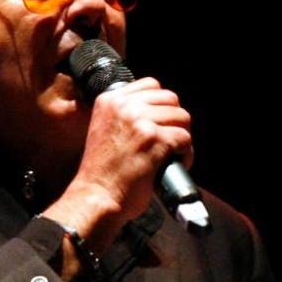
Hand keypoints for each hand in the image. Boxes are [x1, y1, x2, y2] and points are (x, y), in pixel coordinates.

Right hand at [42, 77, 191, 253]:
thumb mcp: (103, 130)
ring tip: (173, 154)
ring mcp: (140, 122)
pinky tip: (175, 164)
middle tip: (170, 140)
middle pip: (170, 99)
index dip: (162, 104)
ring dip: (182, 137)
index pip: (151, 85)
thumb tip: (156, 112)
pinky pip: (185, 139)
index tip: (160, 122)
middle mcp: (124, 106)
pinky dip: (186, 154)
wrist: (96, 197)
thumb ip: (124, 116)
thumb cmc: (101, 172)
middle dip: (175, 120)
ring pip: (182, 117)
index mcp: (110, 101)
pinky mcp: (155, 140)